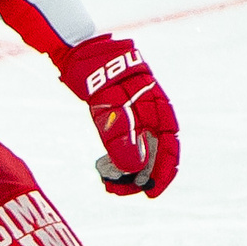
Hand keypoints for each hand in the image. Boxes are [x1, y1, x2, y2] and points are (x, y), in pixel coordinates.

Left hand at [60, 35, 177, 196]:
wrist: (77, 51)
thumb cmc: (94, 71)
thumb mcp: (106, 104)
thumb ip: (119, 134)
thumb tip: (132, 169)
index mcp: (156, 103)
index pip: (169, 143)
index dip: (165, 170)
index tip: (152, 192)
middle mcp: (149, 111)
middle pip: (154, 150)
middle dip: (143, 176)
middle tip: (124, 194)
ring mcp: (134, 114)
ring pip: (138, 149)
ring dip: (128, 171)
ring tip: (111, 188)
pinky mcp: (117, 117)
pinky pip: (122, 144)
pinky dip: (116, 159)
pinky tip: (105, 172)